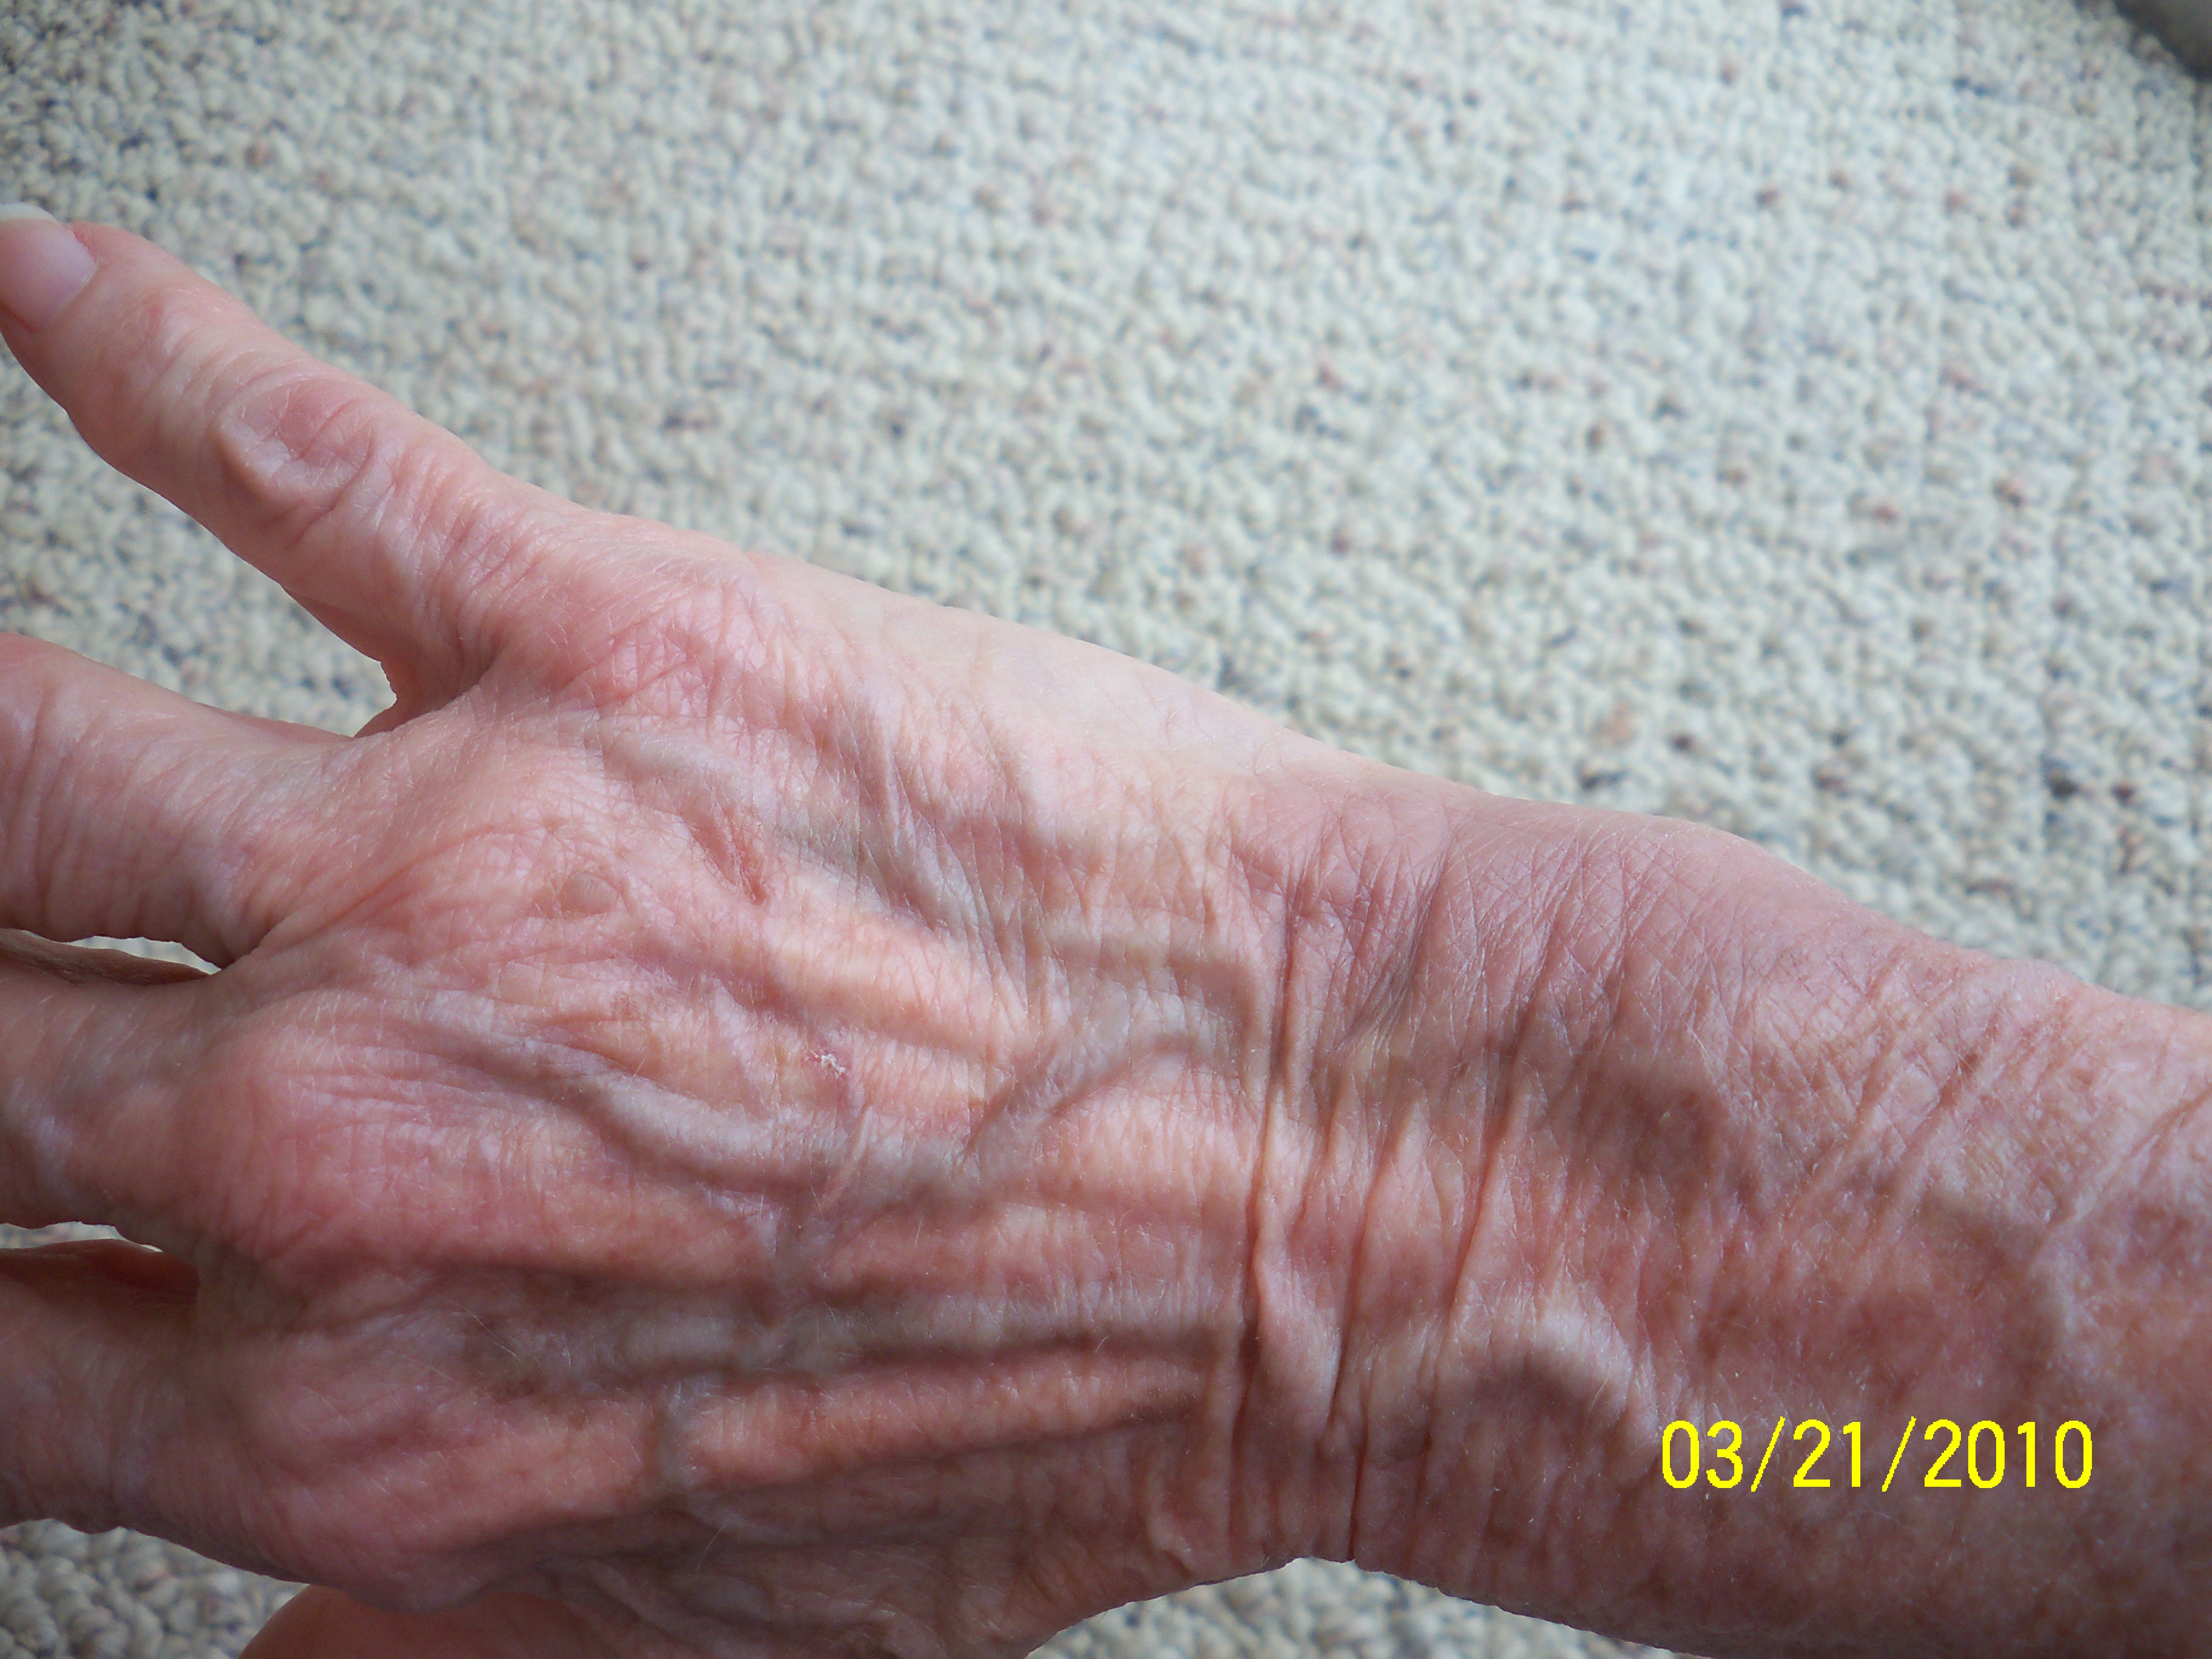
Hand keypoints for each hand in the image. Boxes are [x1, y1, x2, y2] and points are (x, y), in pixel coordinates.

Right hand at [0, 217, 1409, 1655]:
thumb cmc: (1078, 1388)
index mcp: (355, 1396)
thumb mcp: (731, 1621)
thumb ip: (445, 1634)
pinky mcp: (615, 649)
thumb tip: (274, 1653)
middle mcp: (348, 1139)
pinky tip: (55, 303)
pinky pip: (304, 465)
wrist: (1332, 1177)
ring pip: (25, 756)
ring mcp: (459, 867)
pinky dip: (142, 359)